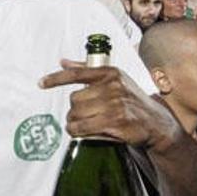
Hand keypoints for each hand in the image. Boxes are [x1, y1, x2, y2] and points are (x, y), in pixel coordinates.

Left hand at [40, 60, 178, 148]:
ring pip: (76, 115)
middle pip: (74, 99)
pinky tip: (81, 133)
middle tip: (80, 115)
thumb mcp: (114, 79)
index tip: (41, 83)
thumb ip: (88, 69)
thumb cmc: (131, 99)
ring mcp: (114, 105)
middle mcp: (112, 87)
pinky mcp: (115, 123)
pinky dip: (78, 132)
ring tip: (80, 125)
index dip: (56, 79)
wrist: (156, 122)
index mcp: (110, 73)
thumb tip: (63, 62)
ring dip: (73, 123)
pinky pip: (83, 128)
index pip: (77, 73)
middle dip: (73, 110)